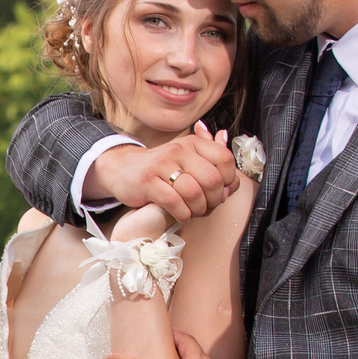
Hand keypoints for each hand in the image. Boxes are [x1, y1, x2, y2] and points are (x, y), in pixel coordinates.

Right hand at [90, 125, 238, 223]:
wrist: (123, 169)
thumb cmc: (160, 169)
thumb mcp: (186, 158)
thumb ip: (211, 163)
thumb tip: (234, 175)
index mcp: (193, 143)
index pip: (225, 160)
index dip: (228, 181)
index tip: (221, 191)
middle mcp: (179, 150)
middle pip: (212, 179)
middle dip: (214, 200)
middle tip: (207, 207)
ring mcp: (162, 164)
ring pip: (195, 193)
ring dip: (198, 210)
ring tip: (193, 212)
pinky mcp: (148, 181)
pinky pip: (175, 202)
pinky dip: (183, 214)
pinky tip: (181, 215)